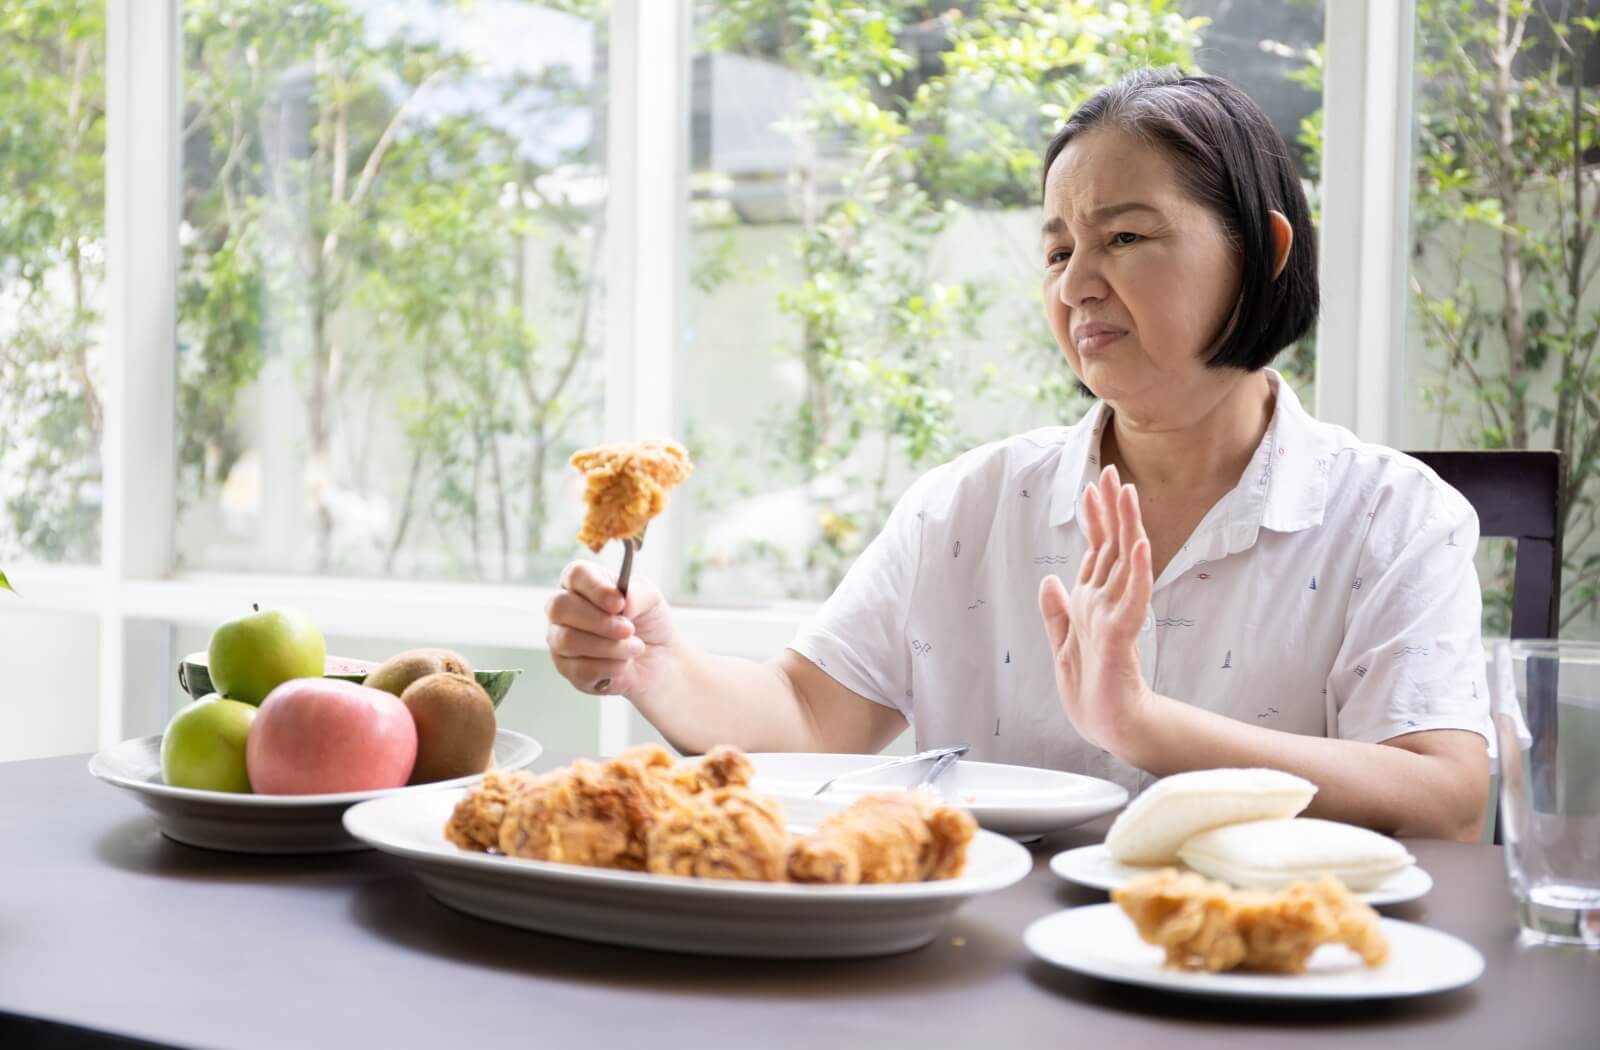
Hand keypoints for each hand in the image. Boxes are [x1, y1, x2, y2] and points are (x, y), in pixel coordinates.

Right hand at [546, 559, 677, 701]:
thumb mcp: (652, 600)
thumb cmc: (648, 623)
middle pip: (560, 607)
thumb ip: (638, 593)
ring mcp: (560, 640)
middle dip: (599, 621)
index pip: (575, 574)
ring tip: (636, 647)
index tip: (619, 603)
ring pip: (568, 640)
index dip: (595, 588)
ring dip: (609, 646)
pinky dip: (610, 667)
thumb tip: (624, 602)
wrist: (659, 661)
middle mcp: (563, 609)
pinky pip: (580, 669)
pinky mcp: (567, 670)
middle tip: (628, 629)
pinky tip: (625, 664)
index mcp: (582, 583)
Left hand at [1037, 464, 1156, 755]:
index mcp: (1092, 601)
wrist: (1109, 724)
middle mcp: (1107, 601)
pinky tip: (1139, 545)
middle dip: (1113, 509)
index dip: (1095, 519)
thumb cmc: (1092, 687)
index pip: (1096, 550)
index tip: (1093, 486)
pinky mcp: (1123, 633)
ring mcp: (1117, 614)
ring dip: (1127, 527)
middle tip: (1114, 473)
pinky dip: (1136, 570)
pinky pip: (1133, 597)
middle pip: (1113, 546)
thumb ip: (1056, 611)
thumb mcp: (1061, 644)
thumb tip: (1049, 578)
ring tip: (1128, 494)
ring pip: (1126, 561)